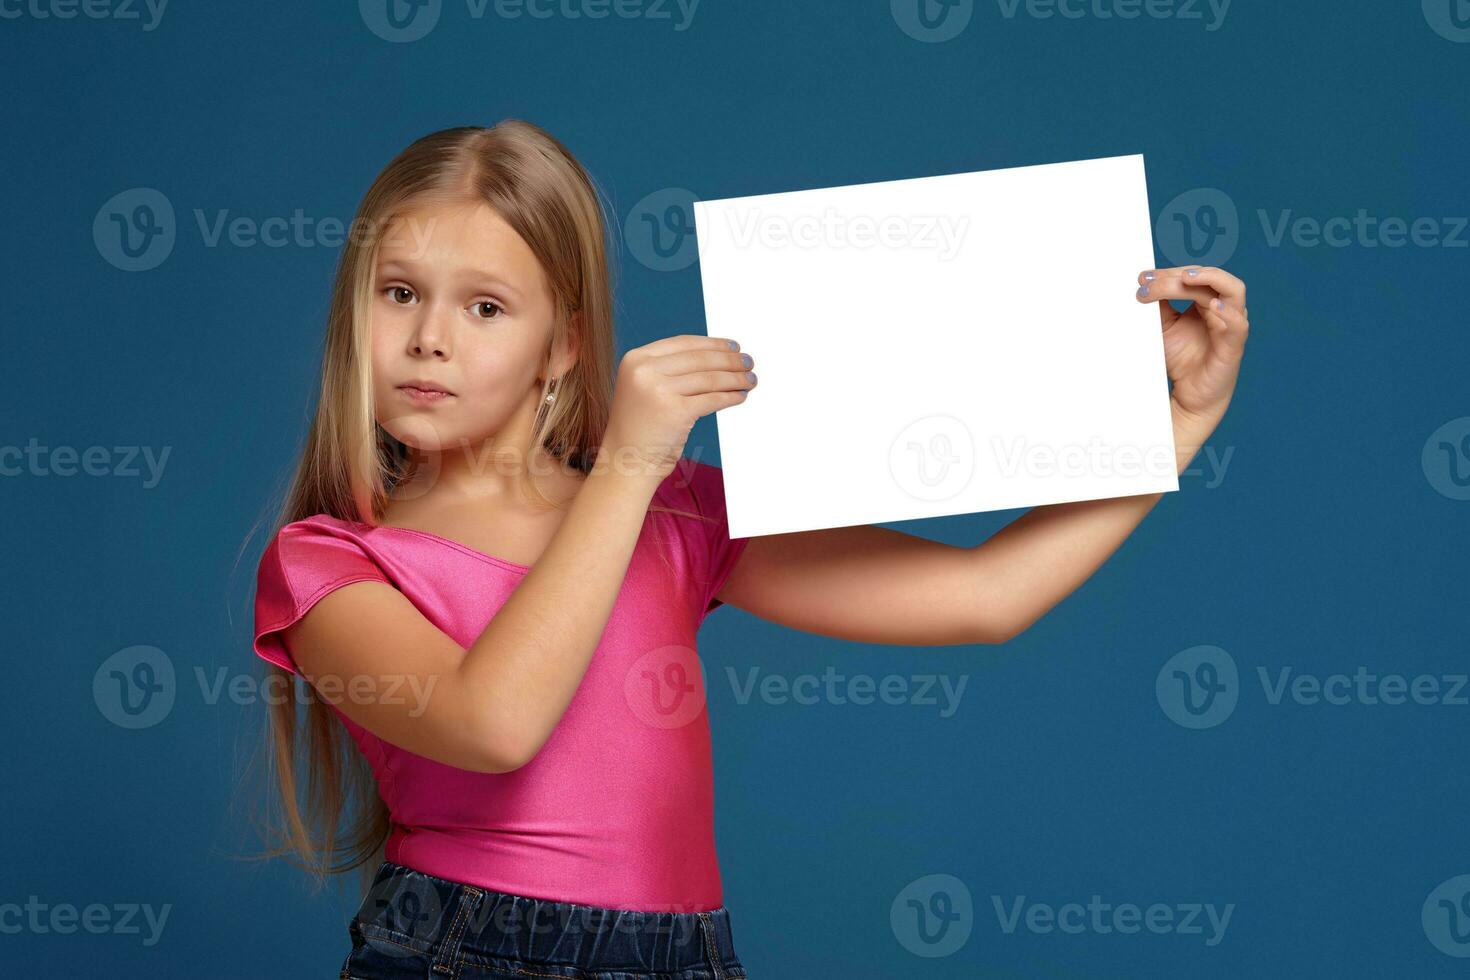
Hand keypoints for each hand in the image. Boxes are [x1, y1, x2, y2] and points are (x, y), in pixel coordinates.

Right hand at [597, 334, 756, 481]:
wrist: (625, 463)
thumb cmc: (640, 428)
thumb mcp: (645, 388)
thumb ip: (669, 370)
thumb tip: (716, 357)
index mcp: (635, 359)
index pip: (683, 343)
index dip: (712, 344)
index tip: (732, 346)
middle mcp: (644, 371)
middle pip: (699, 359)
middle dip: (729, 360)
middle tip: (749, 362)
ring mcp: (658, 391)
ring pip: (709, 378)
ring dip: (735, 378)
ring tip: (751, 379)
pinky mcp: (675, 412)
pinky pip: (712, 399)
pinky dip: (731, 397)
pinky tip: (740, 396)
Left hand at [1135, 265, 1249, 422]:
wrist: (1189, 395)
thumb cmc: (1180, 359)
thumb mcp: (1164, 327)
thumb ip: (1159, 306)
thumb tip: (1145, 283)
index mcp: (1209, 300)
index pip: (1195, 276)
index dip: (1170, 273)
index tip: (1143, 277)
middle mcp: (1225, 308)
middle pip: (1210, 279)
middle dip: (1180, 276)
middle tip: (1153, 282)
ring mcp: (1232, 325)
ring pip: (1232, 291)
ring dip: (1210, 279)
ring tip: (1186, 277)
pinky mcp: (1233, 346)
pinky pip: (1237, 325)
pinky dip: (1227, 313)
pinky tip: (1212, 305)